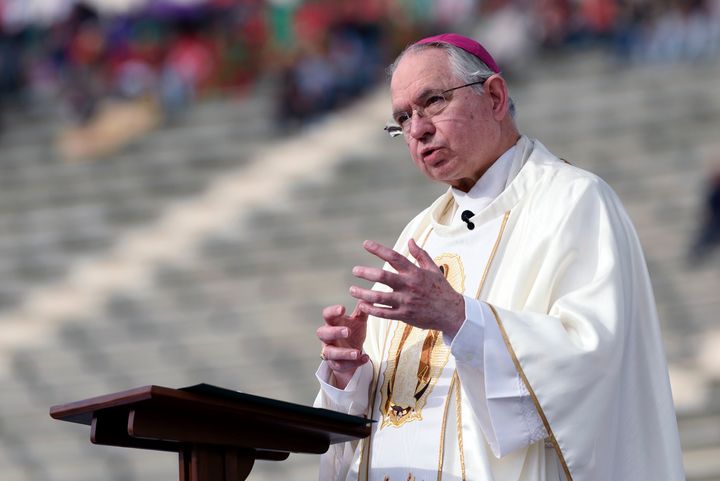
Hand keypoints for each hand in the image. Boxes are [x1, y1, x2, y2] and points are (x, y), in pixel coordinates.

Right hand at [316, 302, 369, 388]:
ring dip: (343, 353)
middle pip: (323, 333)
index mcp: (332, 323)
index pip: (327, 315)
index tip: (342, 309)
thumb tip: (369, 296)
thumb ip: (363, 310)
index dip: (332, 312)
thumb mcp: (359, 321)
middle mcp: (327, 337)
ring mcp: (330, 351)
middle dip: (334, 332)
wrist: (352, 354)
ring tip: (357, 352)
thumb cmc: (353, 332)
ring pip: (330, 353)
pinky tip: (365, 358)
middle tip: (347, 331)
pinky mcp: (335, 364)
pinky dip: (353, 363)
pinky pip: (341, 365)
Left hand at [349, 239, 464, 335]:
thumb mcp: (433, 269)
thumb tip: (410, 240)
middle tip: (355, 270)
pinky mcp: (404, 316)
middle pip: (383, 277)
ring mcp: (406, 302)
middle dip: (366, 273)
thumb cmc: (441, 289)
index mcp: (415, 272)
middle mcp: (409, 286)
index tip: (365, 244)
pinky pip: (384, 313)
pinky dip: (371, 309)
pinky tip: (362, 305)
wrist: (452, 313)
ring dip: (363, 293)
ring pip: (380, 297)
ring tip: (352, 290)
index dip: (379, 249)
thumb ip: (420, 254)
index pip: (394, 257)